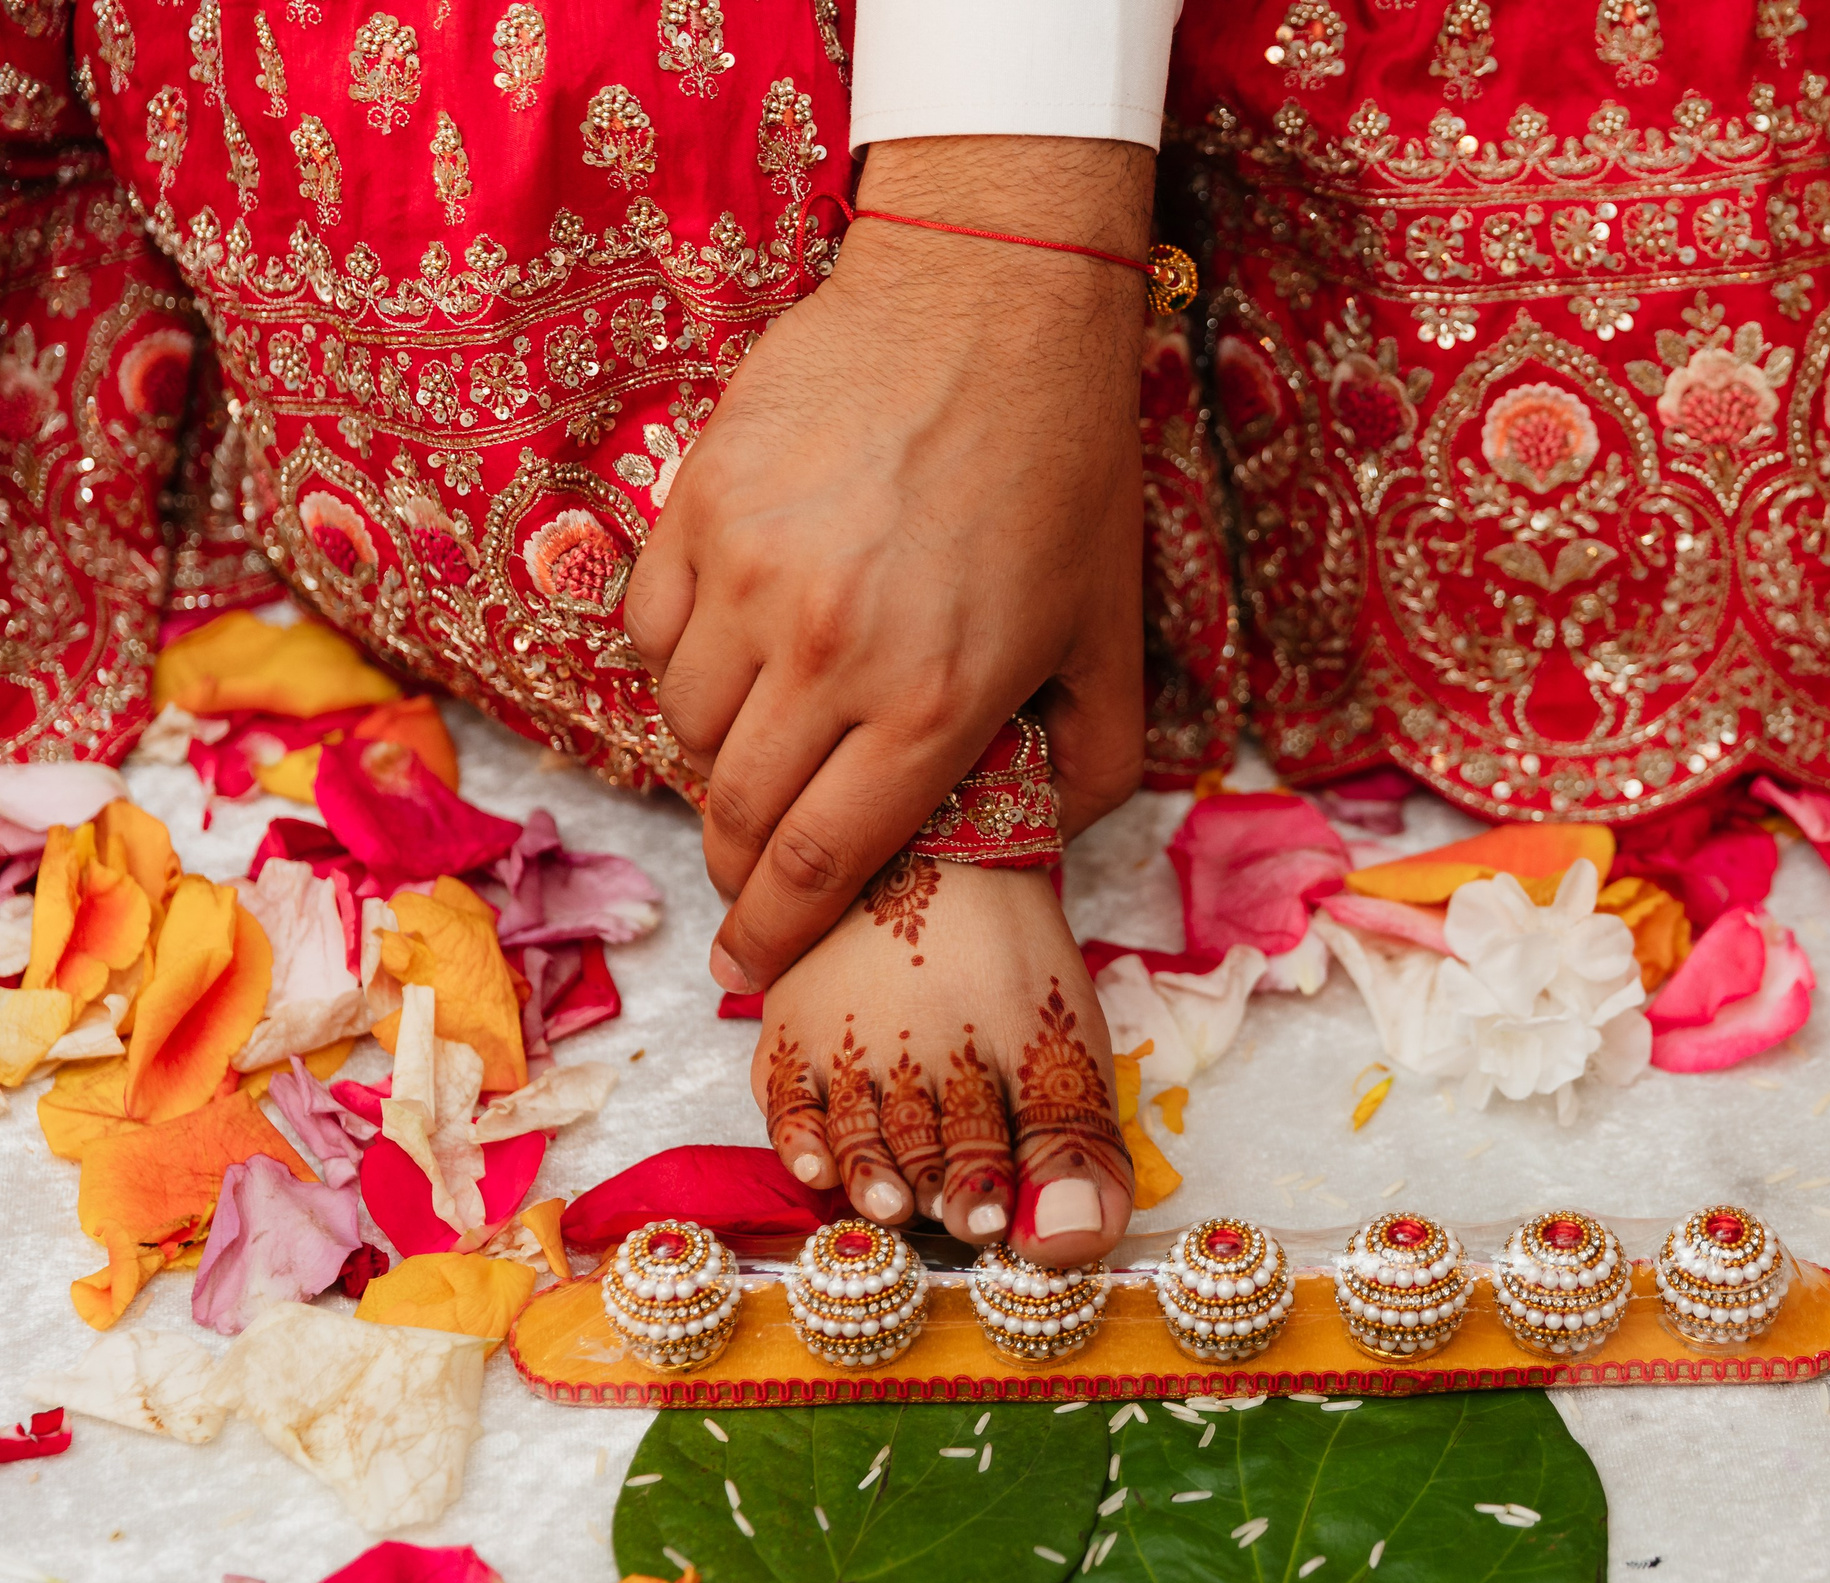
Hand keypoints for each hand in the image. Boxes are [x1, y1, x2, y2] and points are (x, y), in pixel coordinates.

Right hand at [626, 136, 1150, 993]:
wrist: (992, 299)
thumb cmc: (1064, 467)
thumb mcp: (1110, 630)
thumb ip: (1089, 759)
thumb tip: (1044, 840)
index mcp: (935, 702)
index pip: (823, 863)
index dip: (777, 931)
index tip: (749, 968)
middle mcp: (829, 653)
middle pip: (739, 812)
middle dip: (738, 866)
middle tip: (751, 875)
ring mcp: (750, 576)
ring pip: (687, 726)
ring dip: (718, 760)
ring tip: (765, 745)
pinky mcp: (698, 505)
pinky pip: (651, 633)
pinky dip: (680, 667)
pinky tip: (733, 654)